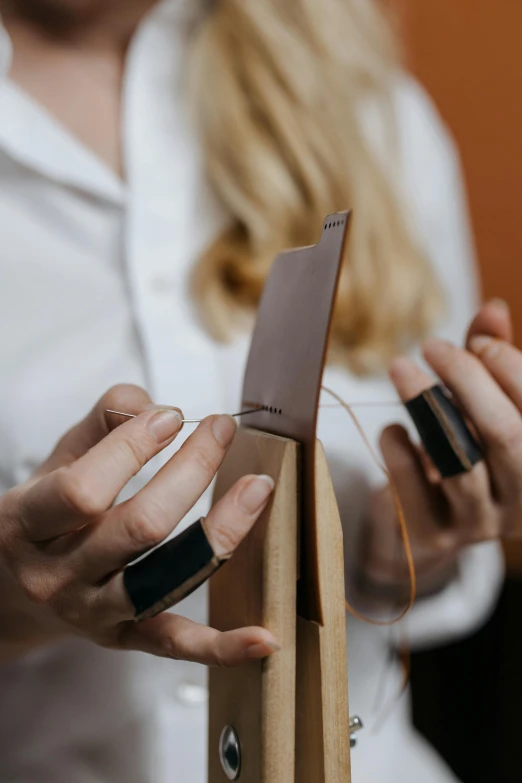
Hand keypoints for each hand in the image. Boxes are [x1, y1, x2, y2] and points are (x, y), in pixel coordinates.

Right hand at [0, 384, 276, 664]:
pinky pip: (174, 645)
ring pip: (165, 578)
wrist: (8, 590)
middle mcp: (59, 576)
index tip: (170, 416)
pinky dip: (222, 646)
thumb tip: (149, 403)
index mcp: (29, 525)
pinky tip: (264, 637)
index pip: (81, 491)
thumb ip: (98, 423)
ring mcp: (93, 613)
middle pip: (138, 527)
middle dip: (191, 471)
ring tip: (257, 487)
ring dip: (220, 531)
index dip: (131, 448)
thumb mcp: (53, 462)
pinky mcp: (124, 638)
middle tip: (222, 430)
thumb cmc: (41, 516)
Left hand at [360, 299, 517, 600]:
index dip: (510, 367)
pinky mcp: (436, 534)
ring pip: (459, 462)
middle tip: (431, 346)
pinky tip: (393, 428)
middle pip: (506, 436)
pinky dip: (400, 450)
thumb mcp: (484, 400)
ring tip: (399, 367)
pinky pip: (415, 488)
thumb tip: (492, 308)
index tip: (475, 342)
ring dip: (425, 405)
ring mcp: (482, 525)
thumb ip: (491, 358)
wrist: (430, 517)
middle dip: (469, 381)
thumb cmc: (466, 444)